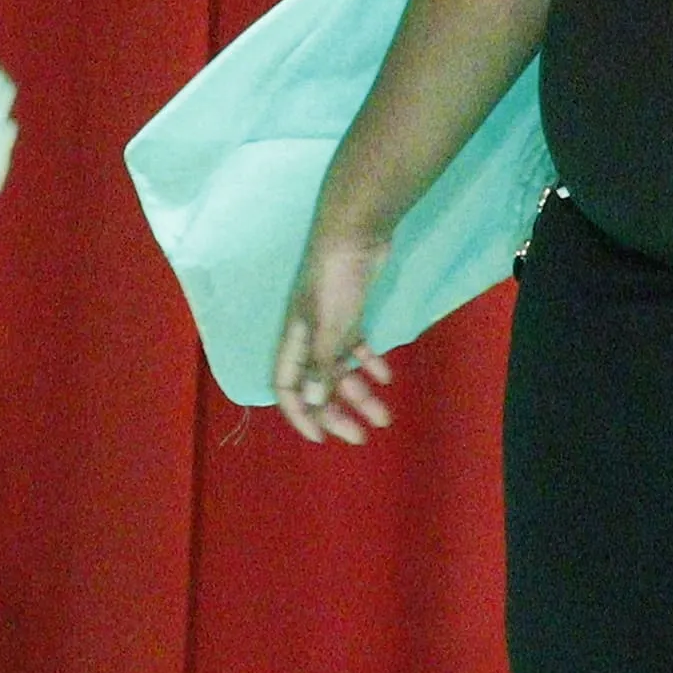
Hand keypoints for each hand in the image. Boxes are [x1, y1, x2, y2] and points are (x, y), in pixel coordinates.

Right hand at [269, 224, 402, 444]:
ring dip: (359, 393)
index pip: (287, 388)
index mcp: (293, 342)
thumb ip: (321, 367)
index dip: (301, 415)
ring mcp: (329, 323)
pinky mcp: (350, 311)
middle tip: (361, 436)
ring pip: (340, 368)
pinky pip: (355, 346)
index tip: (323, 439)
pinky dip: (368, 362)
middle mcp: (307, 337)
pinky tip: (385, 375)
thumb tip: (314, 404)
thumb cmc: (335, 281)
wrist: (354, 233)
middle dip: (336, 413)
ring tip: (384, 416)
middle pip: (316, 385)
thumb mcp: (328, 329)